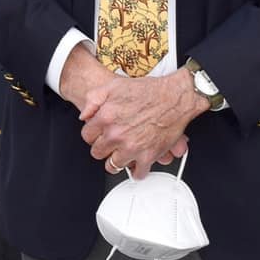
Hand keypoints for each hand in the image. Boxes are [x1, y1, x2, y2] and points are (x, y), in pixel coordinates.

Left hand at [77, 69, 206, 177]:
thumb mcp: (113, 85)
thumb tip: (84, 115)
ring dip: (116, 160)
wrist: (175, 97)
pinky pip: (137, 173)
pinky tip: (136, 164)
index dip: (93, 133)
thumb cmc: (148, 91)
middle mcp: (116, 134)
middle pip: (97, 152)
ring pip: (113, 165)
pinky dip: (136, 171)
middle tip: (109, 143)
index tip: (98, 134)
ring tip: (121, 154)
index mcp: (106, 117)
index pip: (87, 135)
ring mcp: (131, 147)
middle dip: (102, 147)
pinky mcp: (148, 156)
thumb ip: (93, 99)